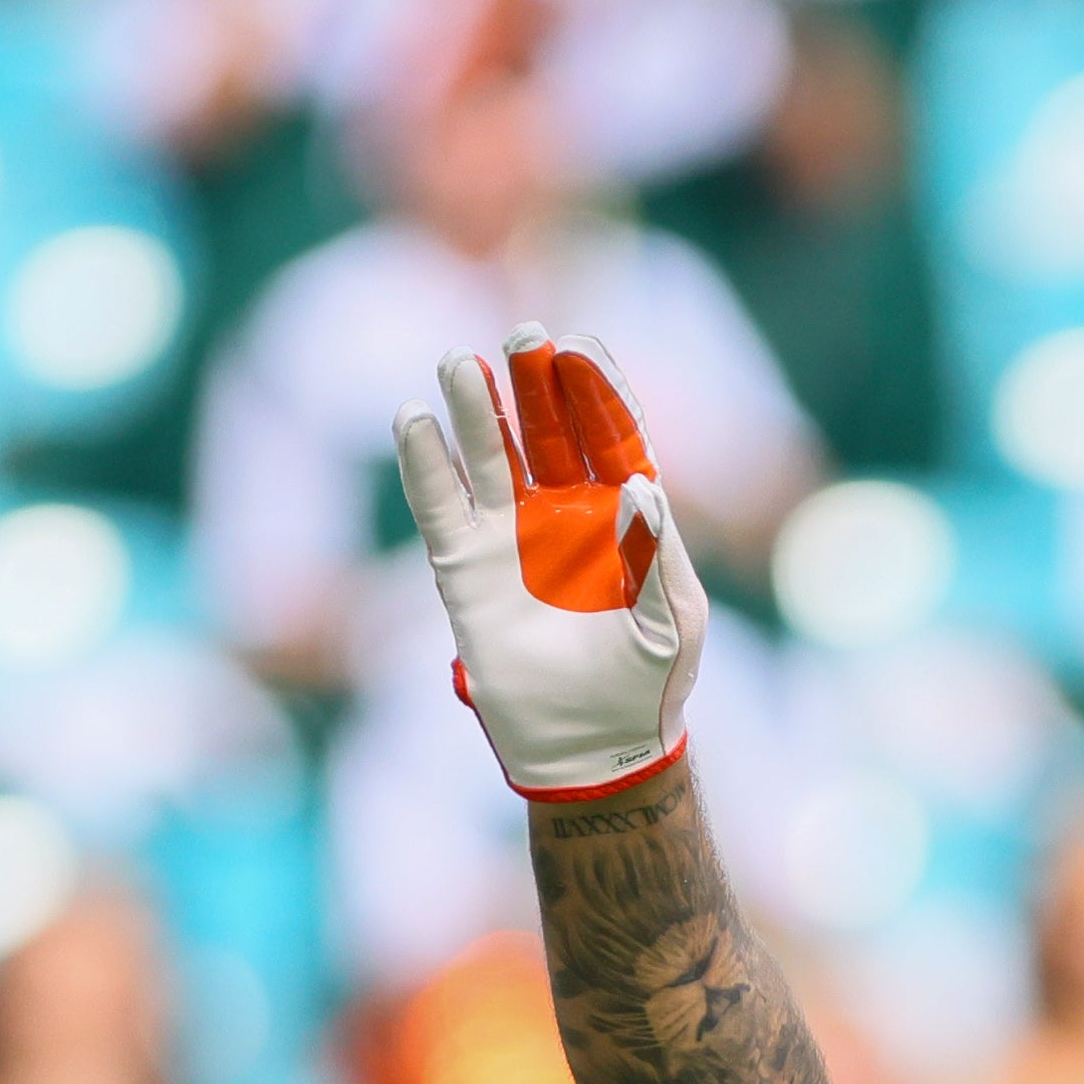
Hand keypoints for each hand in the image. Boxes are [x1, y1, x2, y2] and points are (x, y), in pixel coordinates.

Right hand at [396, 327, 707, 800]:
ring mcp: (513, 533)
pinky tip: (412, 419)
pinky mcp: (466, 565)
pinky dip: (424, 463)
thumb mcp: (671, 626)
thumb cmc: (647, 686)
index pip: (612, 435)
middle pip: (550, 430)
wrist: (592, 748)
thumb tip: (641, 487)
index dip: (596, 391)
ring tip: (458, 362)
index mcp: (628, 515)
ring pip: (492, 454)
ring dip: (477, 409)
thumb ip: (657, 557)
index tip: (580, 348)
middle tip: (525, 335)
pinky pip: (440, 504)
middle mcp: (567, 511)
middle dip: (537, 384)